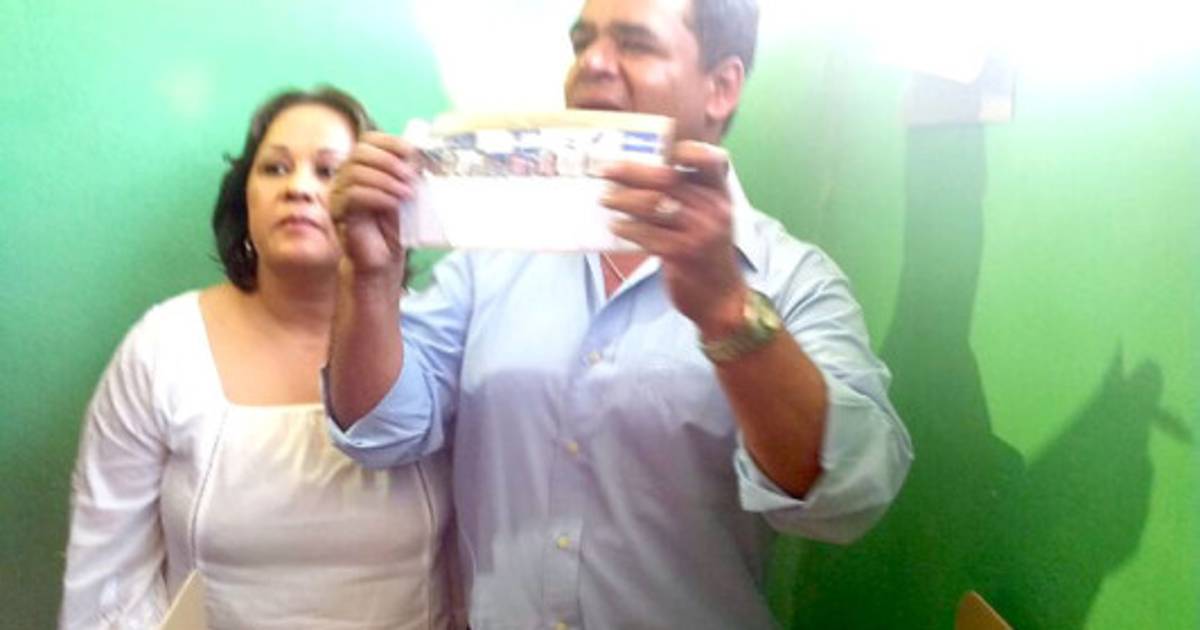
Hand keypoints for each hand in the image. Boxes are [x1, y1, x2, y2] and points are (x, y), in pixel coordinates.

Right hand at [330, 131, 420, 283]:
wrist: (385, 256)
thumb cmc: (396, 224)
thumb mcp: (408, 192)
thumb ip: (410, 172)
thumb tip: (419, 154)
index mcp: (364, 164)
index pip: (370, 140)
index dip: (390, 142)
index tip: (412, 152)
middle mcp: (347, 174)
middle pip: (360, 152)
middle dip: (389, 161)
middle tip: (411, 177)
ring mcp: (339, 191)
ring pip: (355, 173)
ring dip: (386, 181)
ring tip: (407, 194)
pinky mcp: (337, 211)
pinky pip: (353, 195)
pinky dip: (377, 196)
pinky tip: (393, 204)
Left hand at [601, 141, 746, 336]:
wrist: (721, 299)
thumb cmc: (708, 256)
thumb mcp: (709, 220)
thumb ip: (689, 197)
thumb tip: (643, 174)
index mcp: (722, 196)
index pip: (712, 160)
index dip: (687, 149)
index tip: (658, 148)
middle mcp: (714, 210)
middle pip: (669, 178)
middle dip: (633, 171)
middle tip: (607, 169)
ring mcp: (700, 232)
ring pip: (654, 204)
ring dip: (623, 199)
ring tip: (606, 198)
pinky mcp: (683, 255)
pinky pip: (647, 235)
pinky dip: (628, 229)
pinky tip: (616, 226)